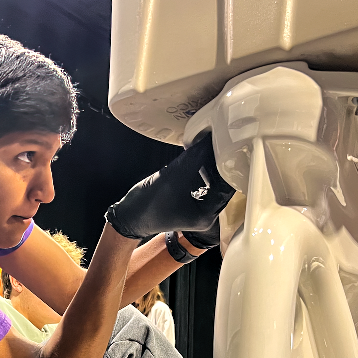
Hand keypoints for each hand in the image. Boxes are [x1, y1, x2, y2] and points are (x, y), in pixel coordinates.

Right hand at [104, 133, 234, 241]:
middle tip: (223, 143)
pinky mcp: (192, 204)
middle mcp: (208, 216)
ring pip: (214, 184)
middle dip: (221, 165)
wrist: (129, 217)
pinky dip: (203, 172)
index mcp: (207, 215)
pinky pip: (204, 186)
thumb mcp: (172, 177)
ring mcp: (200, 211)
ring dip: (212, 167)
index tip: (228, 146)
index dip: (227, 165)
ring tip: (212, 148)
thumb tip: (210, 139)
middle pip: (222, 186)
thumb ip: (193, 158)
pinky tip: (200, 158)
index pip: (227, 186)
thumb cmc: (148, 203)